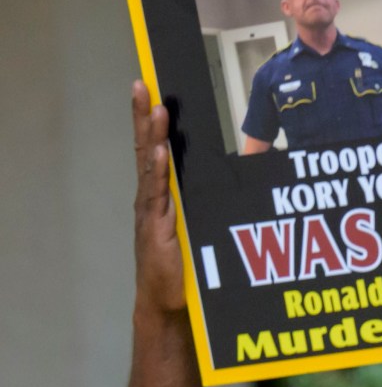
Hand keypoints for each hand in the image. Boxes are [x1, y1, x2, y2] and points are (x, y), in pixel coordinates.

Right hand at [131, 83, 186, 319]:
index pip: (154, 150)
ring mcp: (149, 210)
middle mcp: (151, 197)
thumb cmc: (184, 269)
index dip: (151, 122)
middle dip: (143, 116)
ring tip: (153, 108)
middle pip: (145, 148)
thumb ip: (205, 206)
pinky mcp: (154, 225)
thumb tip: (235, 185)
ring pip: (149, 165)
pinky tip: (159, 152)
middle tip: (141, 84)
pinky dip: (157, 171)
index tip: (151, 91)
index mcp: (161, 195)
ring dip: (151, 136)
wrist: (167, 302)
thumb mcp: (199, 229)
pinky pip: (155, 193)